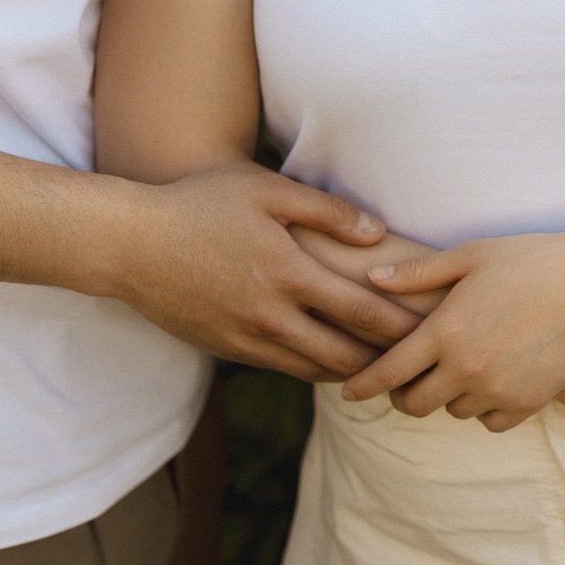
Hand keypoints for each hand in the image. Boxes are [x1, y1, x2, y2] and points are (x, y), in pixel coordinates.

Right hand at [111, 163, 419, 382]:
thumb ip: (326, 210)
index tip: (433, 331)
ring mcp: (247, 338)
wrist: (130, 244)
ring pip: (314, 370)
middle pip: (345, 356)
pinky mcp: (227, 349)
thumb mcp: (265, 190)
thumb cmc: (199, 203)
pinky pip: (283, 368)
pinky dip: (314, 369)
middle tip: (420, 364)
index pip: (363, 312)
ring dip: (352, 374)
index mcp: (288, 274)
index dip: (402, 327)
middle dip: (385, 363)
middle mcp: (271, 315)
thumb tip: (377, 232)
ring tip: (386, 371)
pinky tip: (332, 363)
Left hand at [342, 232, 564, 428]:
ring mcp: (499, 389)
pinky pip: (489, 421)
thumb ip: (418, 274)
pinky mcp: (528, 404)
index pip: (389, 371)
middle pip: (414, 404)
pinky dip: (482, 408)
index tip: (348, 392)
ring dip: (445, 397)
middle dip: (401, 395)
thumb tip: (371, 279)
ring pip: (453, 412)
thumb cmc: (529, 260)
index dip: (363, 385)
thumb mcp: (469, 256)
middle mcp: (467, 368)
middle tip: (403, 381)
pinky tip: (488, 382)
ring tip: (454, 370)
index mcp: (446, 330)